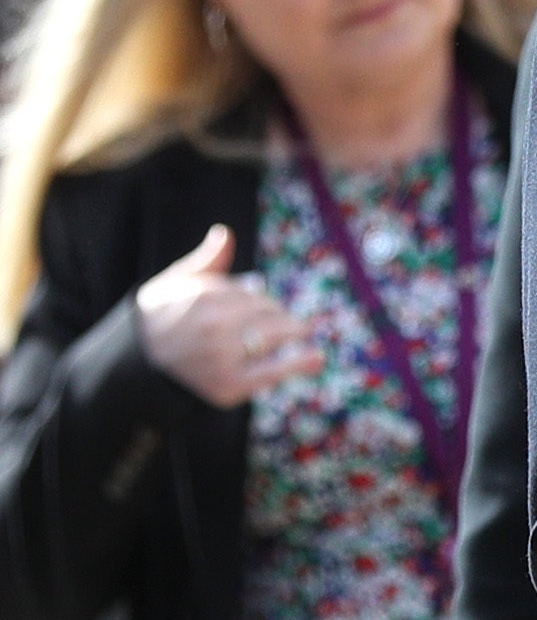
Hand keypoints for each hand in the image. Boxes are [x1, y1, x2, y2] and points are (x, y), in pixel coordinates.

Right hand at [136, 224, 316, 406]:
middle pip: (269, 314)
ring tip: (303, 333)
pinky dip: (299, 364)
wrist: (136, 361)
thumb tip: (224, 233)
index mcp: (205, 297)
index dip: (261, 301)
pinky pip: (273, 371)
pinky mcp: (228, 385)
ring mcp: (222, 357)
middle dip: (279, 317)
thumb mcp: (176, 281)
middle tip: (285, 323)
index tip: (262, 307)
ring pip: (274, 338)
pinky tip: (317, 358)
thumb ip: (207, 260)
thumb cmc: (160, 316)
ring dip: (292, 333)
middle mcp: (214, 327)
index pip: (254, 295)